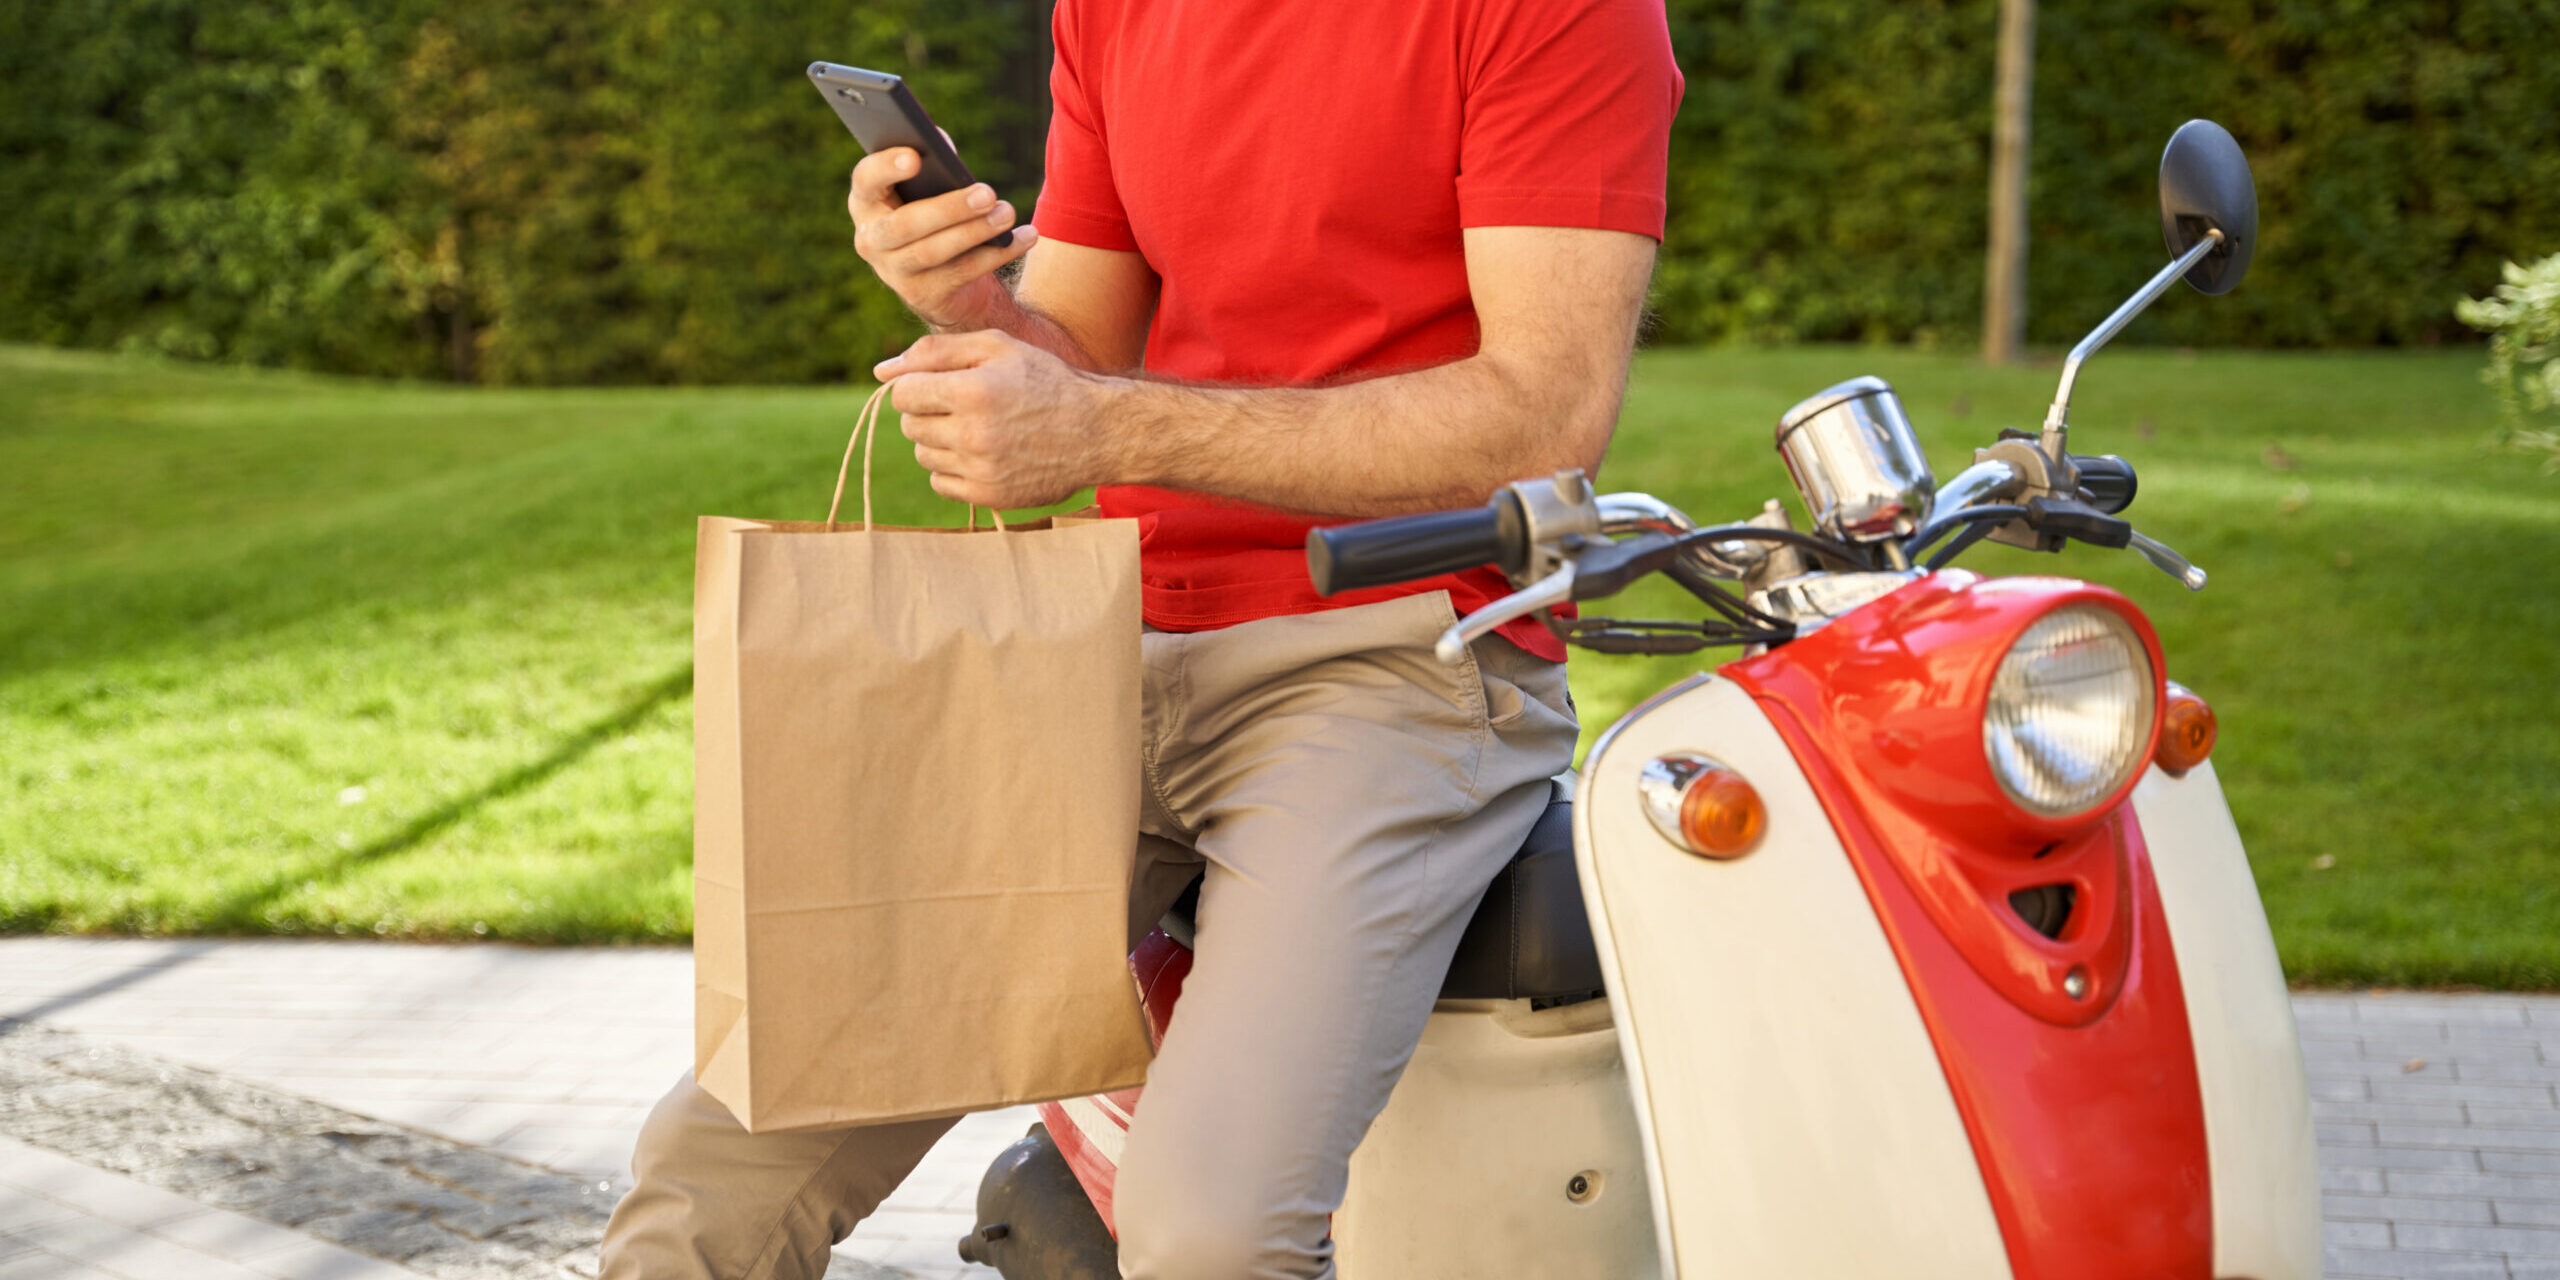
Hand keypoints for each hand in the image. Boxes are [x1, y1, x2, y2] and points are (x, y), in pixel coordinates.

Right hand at [848, 146, 1038, 330]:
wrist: (941, 279)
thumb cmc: (933, 215)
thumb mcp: (927, 188)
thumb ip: (931, 165)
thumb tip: (942, 145)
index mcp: (866, 201)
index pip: (865, 180)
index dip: (885, 168)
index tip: (916, 156)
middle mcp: (871, 239)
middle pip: (905, 224)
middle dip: (948, 208)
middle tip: (987, 193)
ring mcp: (894, 272)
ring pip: (933, 252)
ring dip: (975, 232)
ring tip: (1007, 213)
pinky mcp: (922, 296)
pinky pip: (963, 273)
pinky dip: (997, 254)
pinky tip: (1026, 237)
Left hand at [875, 331, 1122, 508]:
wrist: (1098, 431)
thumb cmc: (1044, 381)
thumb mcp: (997, 348)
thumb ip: (935, 352)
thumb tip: (880, 372)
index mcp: (972, 392)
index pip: (903, 393)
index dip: (919, 385)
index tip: (944, 384)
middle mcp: (973, 434)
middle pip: (910, 426)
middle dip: (929, 412)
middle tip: (965, 406)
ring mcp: (981, 470)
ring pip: (923, 455)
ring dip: (939, 441)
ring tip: (977, 429)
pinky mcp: (989, 496)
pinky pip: (940, 483)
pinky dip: (952, 469)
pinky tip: (982, 453)